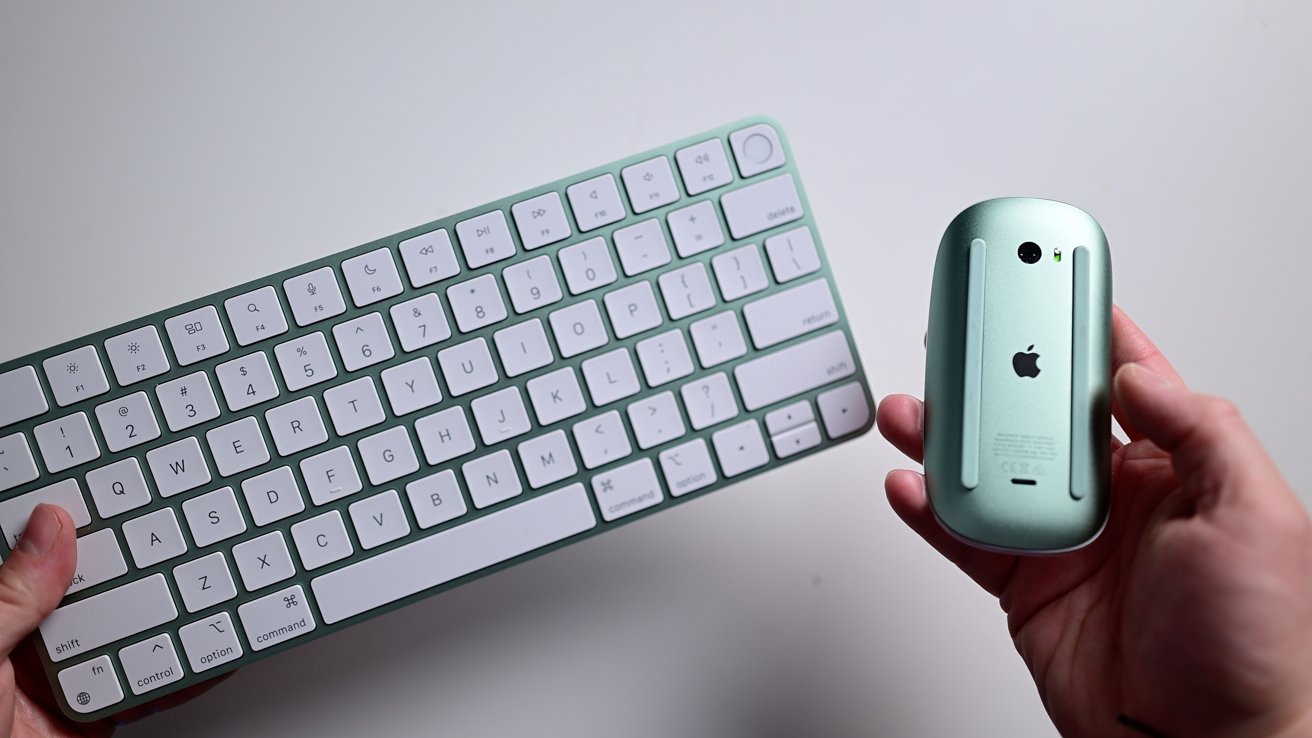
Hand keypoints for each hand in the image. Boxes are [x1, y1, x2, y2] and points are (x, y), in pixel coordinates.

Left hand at [0, 504, 228, 736]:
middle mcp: (23, 642)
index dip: (66, 512)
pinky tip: (215, 643)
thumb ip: (10, 600)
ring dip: (174, 607)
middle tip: (181, 519)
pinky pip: (149, 685)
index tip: (112, 480)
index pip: (31, 551)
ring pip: (129, 629)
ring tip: (211, 574)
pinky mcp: (94, 716)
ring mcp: (61, 679)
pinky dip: (189, 667)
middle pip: (91, 584)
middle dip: (137, 554)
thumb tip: (49, 527)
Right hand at [878, 308, 1311, 737]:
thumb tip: (1137, 372)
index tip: (1046, 274)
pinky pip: (961, 535)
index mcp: (1171, 466)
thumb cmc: (1254, 647)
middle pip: (1034, 411)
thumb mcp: (1254, 516)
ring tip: (915, 405)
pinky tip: (911, 483)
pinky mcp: (1021, 583)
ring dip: (946, 433)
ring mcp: (1061, 538)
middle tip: (959, 325)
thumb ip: (1197, 431)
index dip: (1080, 321)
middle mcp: (1112, 494)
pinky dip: (928, 507)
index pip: (1117, 374)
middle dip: (996, 364)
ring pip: (987, 466)